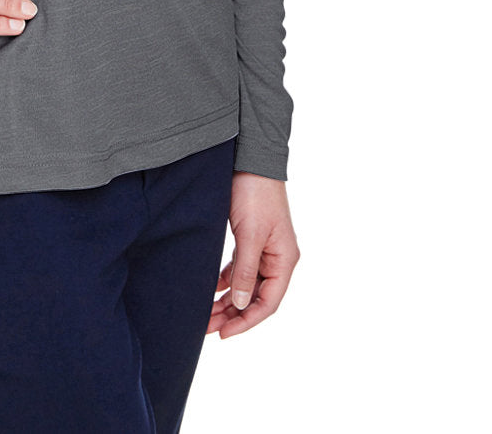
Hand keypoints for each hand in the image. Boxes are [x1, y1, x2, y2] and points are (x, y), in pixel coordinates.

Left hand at [207, 173, 299, 337]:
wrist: (251, 157)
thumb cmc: (255, 193)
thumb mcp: (249, 235)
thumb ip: (245, 271)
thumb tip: (241, 305)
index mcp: (285, 260)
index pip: (268, 303)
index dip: (246, 322)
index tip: (223, 334)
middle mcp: (278, 258)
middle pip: (256, 297)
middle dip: (233, 314)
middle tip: (207, 327)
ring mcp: (265, 248)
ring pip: (247, 285)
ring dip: (228, 300)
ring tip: (206, 314)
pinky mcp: (251, 238)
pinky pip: (241, 268)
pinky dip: (227, 281)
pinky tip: (212, 289)